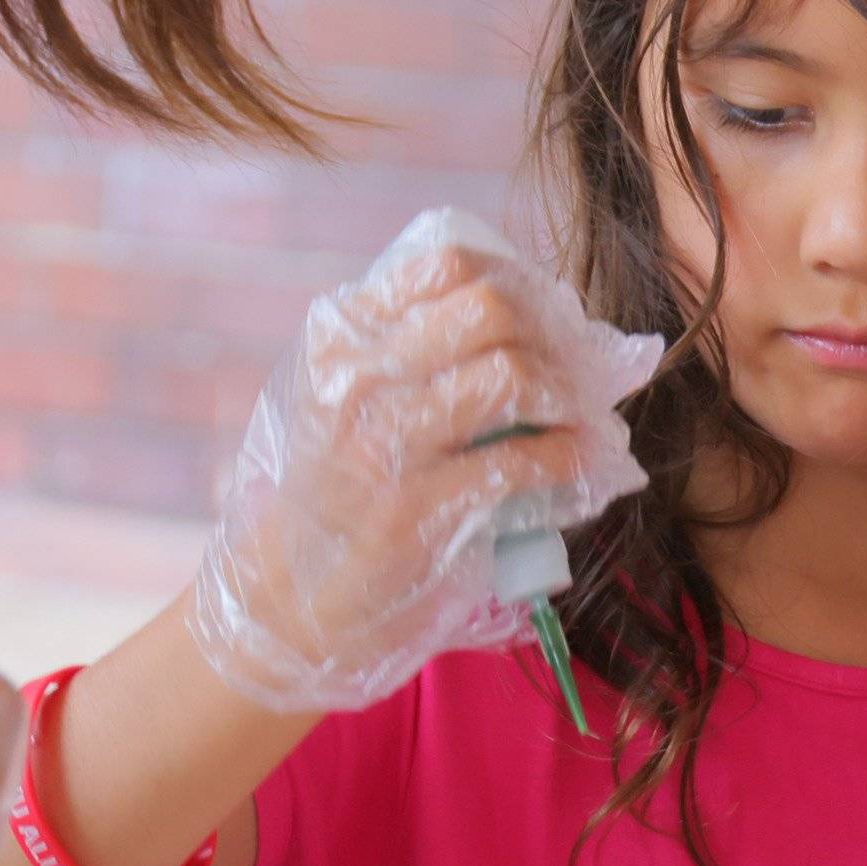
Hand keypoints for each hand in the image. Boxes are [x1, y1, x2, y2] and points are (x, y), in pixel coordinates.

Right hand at [188, 209, 659, 714]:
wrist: (284, 600)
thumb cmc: (328, 493)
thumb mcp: (338, 399)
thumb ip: (402, 351)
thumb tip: (524, 313)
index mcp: (339, 337)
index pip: (445, 265)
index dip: (515, 279)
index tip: (543, 310)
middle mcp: (358, 380)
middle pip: (489, 307)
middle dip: (550, 331)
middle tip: (574, 362)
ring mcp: (387, 443)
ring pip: (511, 373)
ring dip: (567, 391)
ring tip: (582, 411)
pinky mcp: (419, 508)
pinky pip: (522, 460)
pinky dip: (570, 455)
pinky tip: (581, 459)